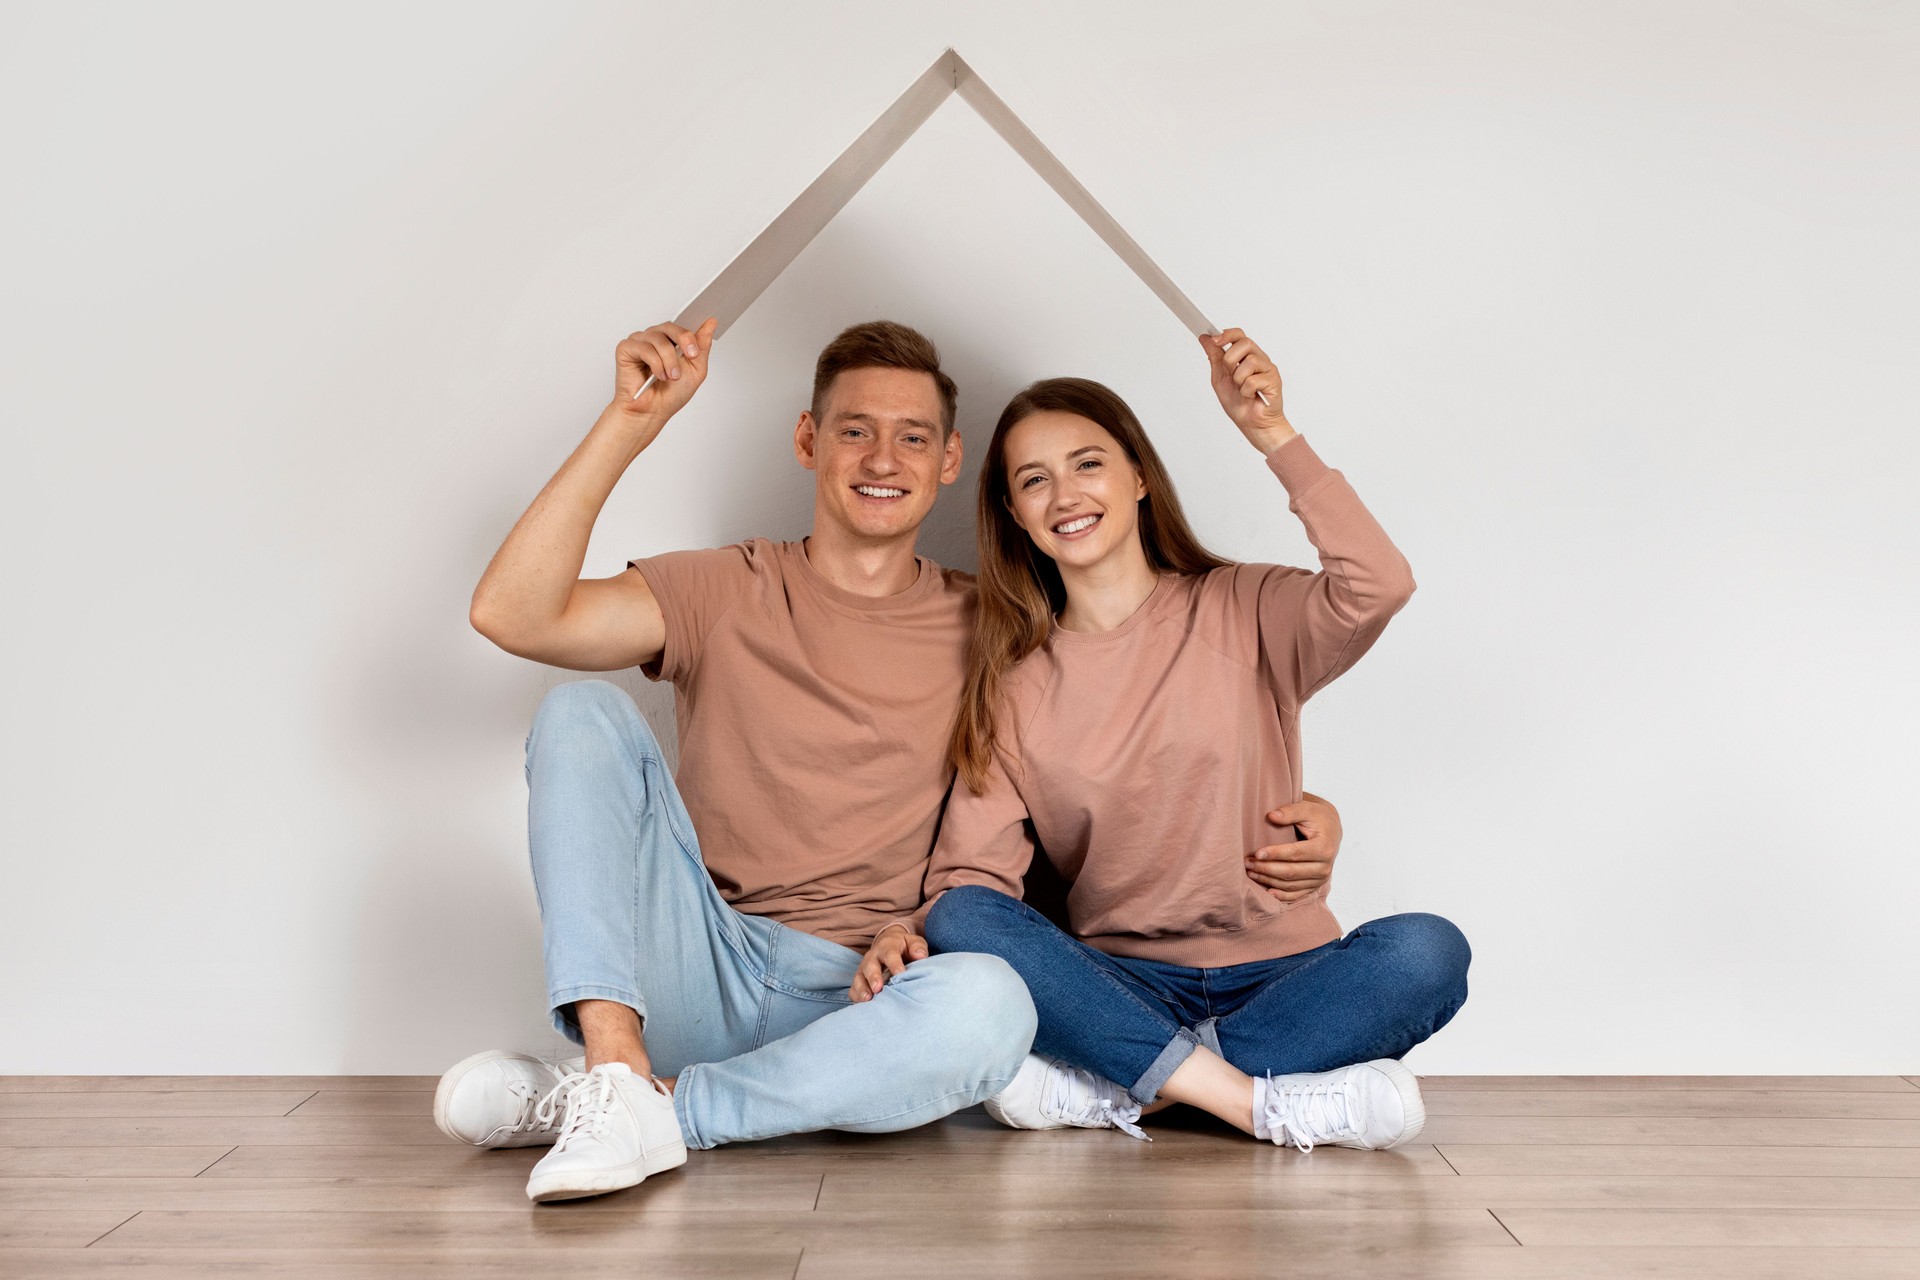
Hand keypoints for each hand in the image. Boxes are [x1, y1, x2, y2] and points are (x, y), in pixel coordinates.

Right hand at [612, 317, 717, 426]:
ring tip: (672, 376)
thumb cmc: (670, 394)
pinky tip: (658, 375)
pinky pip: (643, 347)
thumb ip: (702, 346)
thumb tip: (711, 322)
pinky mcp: (626, 349)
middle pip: (670, 326)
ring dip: (669, 359)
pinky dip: (655, 363)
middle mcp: (655, 338)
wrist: (652, 412)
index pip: (682, 325)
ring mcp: (639, 342)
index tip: (702, 338)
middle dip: (684, 340)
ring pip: (658, 338)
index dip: (693, 329)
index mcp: (671, 341)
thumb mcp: (695, 370)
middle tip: (691, 355)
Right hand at [849, 924, 927, 1001]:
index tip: (900, 974)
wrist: (890, 944)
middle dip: (873, 977)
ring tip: (867, 999)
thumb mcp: (913, 942)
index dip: (894, 964)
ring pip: (859, 977)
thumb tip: (920, 955)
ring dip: (862, 988)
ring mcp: (864, 968)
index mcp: (887, 946)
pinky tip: (863, 1005)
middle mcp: (873, 956)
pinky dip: (856, 996)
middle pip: (870, 965)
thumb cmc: (905, 947)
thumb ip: (918, 947)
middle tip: (878, 988)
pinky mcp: (860, 979)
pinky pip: (854, 988)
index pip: (890, 954)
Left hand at [1201, 328, 1295, 453]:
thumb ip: (1215, 358)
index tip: (1214, 339)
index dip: (1227, 334)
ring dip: (1239, 379)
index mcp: (1246, 357)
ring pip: (1250, 361)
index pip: (1239, 335)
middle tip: (1230, 374)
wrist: (1252, 425)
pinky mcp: (1274, 381)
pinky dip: (1246, 391)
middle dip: (1231, 359)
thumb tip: (1205, 338)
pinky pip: (1254, 380)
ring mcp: (1268, 369)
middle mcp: (1259, 359)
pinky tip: (1250, 396)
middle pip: (1245, 343)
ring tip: (1242, 390)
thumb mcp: (1220, 379)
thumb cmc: (1240, 404)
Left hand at [1246, 790, 1343, 901]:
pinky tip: (1267, 891)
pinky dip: (1281, 896)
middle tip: (1248, 862)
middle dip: (1267, 869)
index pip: (1296, 853)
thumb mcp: (1307, 808)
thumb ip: (1290, 811)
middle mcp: (1325, 867)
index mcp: (1324, 847)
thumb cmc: (1317, 817)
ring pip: (1291, 885)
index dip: (1276, 854)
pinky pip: (1297, 895)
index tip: (1257, 853)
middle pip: (1291, 872)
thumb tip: (1271, 816)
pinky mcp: (1315, 886)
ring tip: (1251, 872)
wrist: (1331, 829)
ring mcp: (1321, 879)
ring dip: (1269, 880)